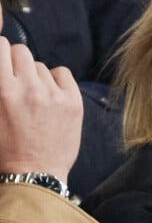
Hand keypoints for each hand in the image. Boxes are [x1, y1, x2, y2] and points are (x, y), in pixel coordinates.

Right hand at [0, 37, 82, 180]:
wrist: (34, 175)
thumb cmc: (4, 151)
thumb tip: (4, 71)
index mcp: (3, 91)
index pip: (2, 47)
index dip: (0, 51)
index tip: (1, 60)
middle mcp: (29, 88)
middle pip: (22, 51)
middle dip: (15, 61)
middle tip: (15, 78)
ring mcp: (53, 94)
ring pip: (40, 65)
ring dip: (35, 76)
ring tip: (32, 97)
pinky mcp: (73, 100)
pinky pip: (62, 72)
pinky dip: (55, 80)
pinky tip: (50, 95)